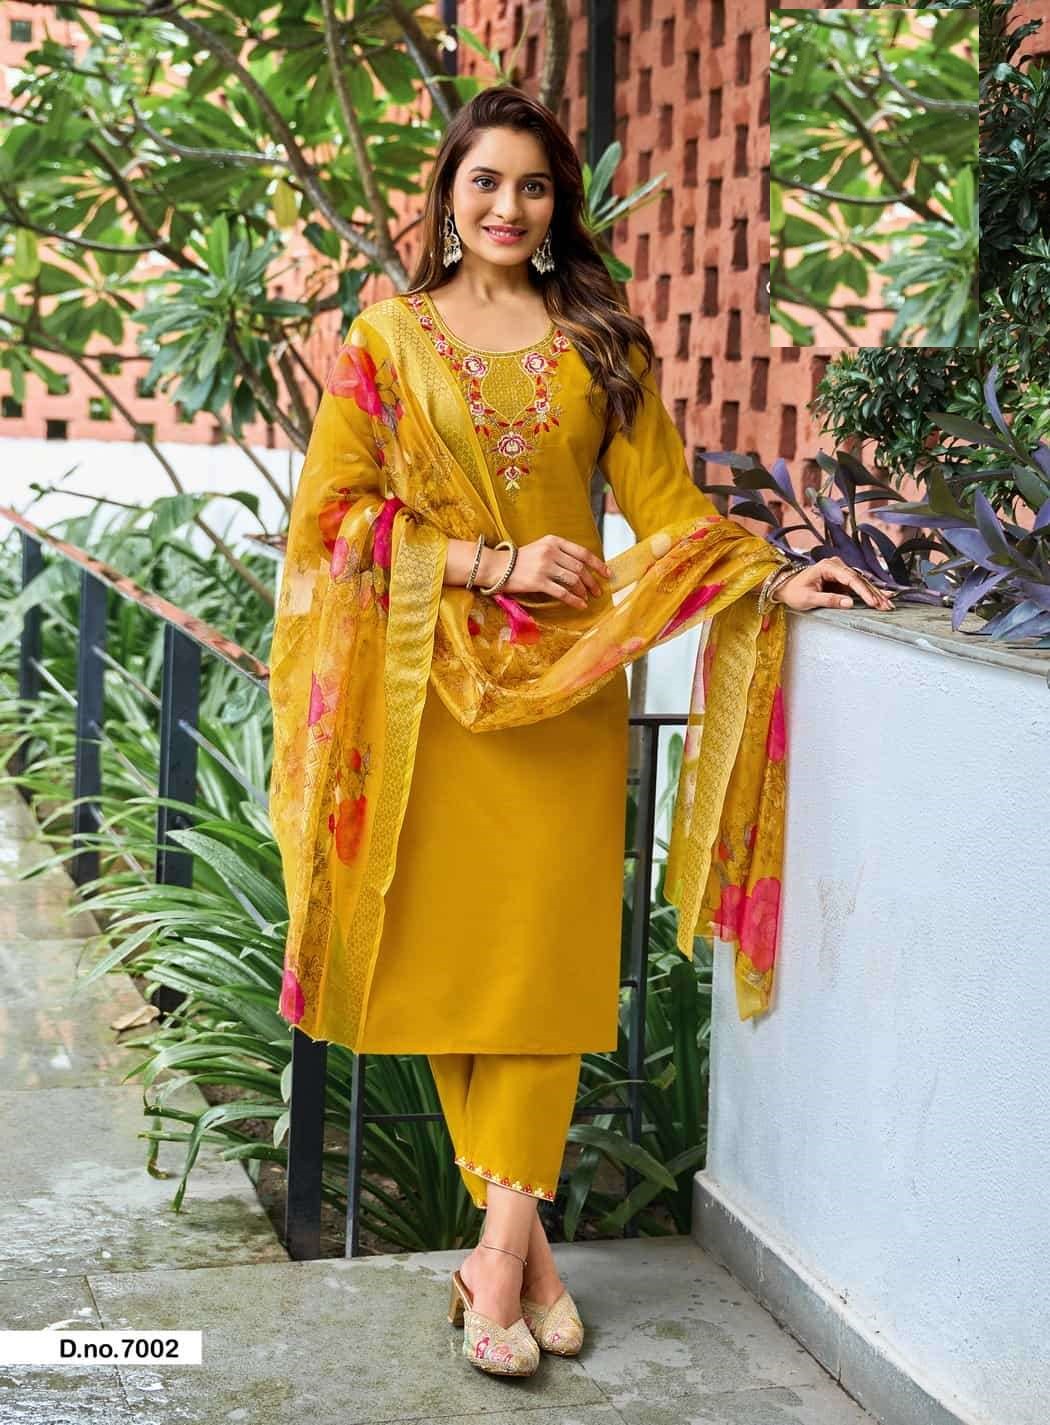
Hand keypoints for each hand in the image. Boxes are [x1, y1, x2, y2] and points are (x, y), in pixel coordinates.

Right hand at [497, 534, 609, 609]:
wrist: (497, 566)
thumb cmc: (520, 560)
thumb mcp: (541, 548)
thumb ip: (560, 553)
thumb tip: (582, 568)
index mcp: (553, 541)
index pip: (582, 552)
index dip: (598, 564)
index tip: (607, 574)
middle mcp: (550, 551)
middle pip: (580, 568)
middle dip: (592, 582)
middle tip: (598, 591)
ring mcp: (544, 566)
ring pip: (573, 580)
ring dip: (584, 591)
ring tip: (587, 598)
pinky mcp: (538, 581)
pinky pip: (562, 592)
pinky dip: (574, 600)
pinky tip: (580, 605)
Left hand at [772, 556, 893, 612]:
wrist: (785, 587)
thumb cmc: (794, 592)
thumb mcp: (809, 598)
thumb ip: (829, 600)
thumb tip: (849, 603)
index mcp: (827, 566)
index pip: (850, 578)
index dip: (864, 591)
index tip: (873, 602)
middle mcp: (836, 565)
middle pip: (859, 579)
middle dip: (874, 594)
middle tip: (887, 606)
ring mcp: (840, 571)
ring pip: (861, 582)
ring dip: (875, 594)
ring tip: (888, 605)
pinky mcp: (842, 579)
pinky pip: (858, 586)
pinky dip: (869, 594)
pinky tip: (882, 598)